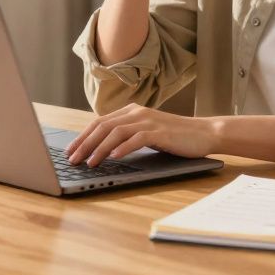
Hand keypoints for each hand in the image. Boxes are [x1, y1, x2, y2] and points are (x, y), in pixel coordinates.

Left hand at [64, 103, 217, 166]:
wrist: (204, 133)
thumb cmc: (174, 137)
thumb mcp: (147, 132)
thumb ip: (127, 135)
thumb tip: (102, 149)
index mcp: (131, 111)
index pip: (99, 122)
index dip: (82, 136)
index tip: (70, 150)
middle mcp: (137, 113)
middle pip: (103, 126)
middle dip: (84, 143)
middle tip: (72, 159)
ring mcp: (148, 121)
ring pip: (116, 132)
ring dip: (100, 148)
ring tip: (89, 162)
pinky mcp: (160, 132)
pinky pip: (136, 139)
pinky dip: (123, 148)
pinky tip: (114, 158)